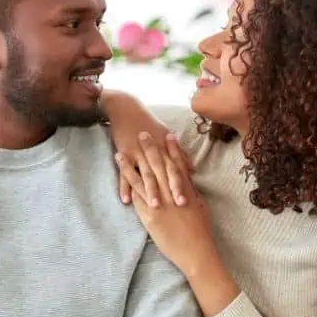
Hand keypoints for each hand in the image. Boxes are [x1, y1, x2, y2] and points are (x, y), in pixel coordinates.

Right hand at [101, 91, 192, 205]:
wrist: (127, 110)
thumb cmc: (149, 124)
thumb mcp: (165, 136)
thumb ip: (180, 154)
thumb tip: (193, 169)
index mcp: (165, 149)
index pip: (176, 168)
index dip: (183, 182)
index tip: (190, 197)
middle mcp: (153, 152)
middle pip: (163, 174)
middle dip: (170, 190)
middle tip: (177, 206)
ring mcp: (138, 154)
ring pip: (144, 175)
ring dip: (149, 191)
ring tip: (154, 206)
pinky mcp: (124, 154)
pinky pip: (123, 174)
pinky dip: (124, 187)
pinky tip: (125, 200)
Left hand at [115, 133, 217, 275]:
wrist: (196, 253)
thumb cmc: (201, 233)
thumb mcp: (200, 208)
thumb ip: (191, 193)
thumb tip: (187, 183)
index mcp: (186, 191)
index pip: (178, 165)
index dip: (173, 149)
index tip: (168, 135)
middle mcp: (172, 194)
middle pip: (159, 166)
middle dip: (151, 148)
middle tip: (143, 133)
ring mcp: (160, 205)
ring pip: (142, 179)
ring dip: (131, 164)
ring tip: (121, 151)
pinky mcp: (150, 216)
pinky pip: (137, 196)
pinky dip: (128, 184)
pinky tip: (120, 176)